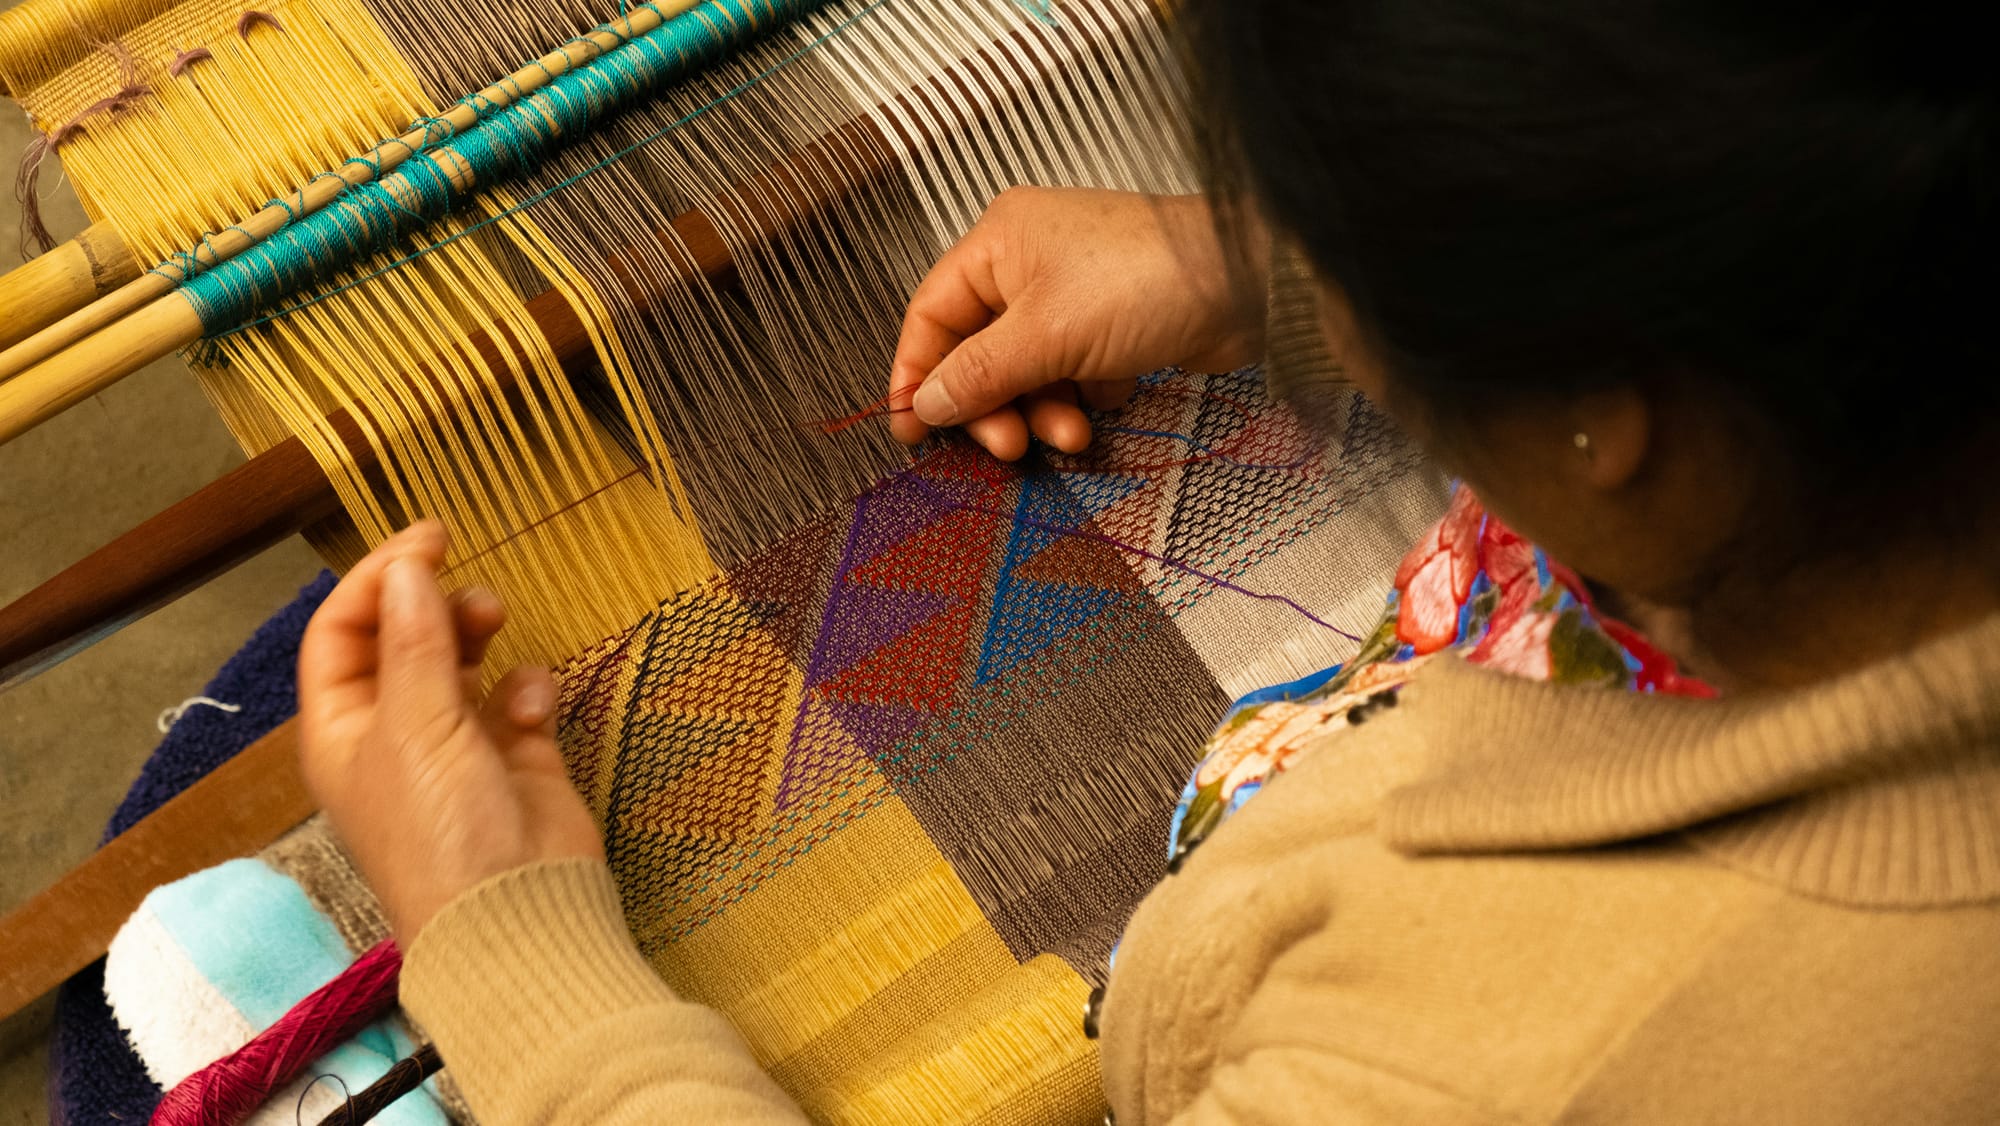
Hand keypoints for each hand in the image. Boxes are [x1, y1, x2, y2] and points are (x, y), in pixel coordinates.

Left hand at [297, 522, 603, 942]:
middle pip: (401, 638)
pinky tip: (535, 708)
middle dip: (432, 603)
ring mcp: (458, 744)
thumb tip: (408, 569)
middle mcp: (395, 731)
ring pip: (462, 659)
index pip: (340, 633)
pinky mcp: (517, 756)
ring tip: (499, 621)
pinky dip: (529, 689)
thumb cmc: (442, 830)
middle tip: (470, 587)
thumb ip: (415, 640)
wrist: (518, 910)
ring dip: (478, 633)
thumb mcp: (416, 725)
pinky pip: (519, 697)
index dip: (376, 580)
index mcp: (344, 728)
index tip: (427, 539)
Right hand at [889, 187, 1267, 459]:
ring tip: (1072, 433)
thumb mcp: (1045, 336)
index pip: (932, 314)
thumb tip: (924, 404)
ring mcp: (1072, 293)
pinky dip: (1081, 397)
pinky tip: (1106, 401)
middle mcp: (1029, 262)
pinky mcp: (1111, 324)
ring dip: (1042, 410)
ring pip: (1028, 370)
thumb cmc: (1144, 281)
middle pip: (979, 351)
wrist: (1245, 283)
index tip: (911, 427)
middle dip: (994, 404)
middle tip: (1008, 445)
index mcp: (998, 243)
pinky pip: (1071, 373)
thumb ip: (978, 374)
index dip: (916, 372)